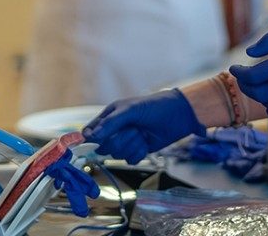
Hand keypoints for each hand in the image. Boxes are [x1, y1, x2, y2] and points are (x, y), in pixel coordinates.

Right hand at [81, 90, 204, 163]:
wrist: (178, 116)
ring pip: (117, 154)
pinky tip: (146, 143)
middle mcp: (115, 130)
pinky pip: (130, 160)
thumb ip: (109, 123)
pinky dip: (139, 152)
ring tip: (142, 134)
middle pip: (104, 146)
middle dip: (120, 140)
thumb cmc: (153, 107)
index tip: (92, 144)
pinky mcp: (137, 151)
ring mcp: (126, 141)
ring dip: (132, 145)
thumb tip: (89, 137)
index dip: (90, 139)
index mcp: (109, 116)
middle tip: (133, 130)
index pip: (91, 131)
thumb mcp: (130, 110)